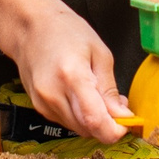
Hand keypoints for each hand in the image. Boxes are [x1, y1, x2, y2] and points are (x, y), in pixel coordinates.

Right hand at [0, 0, 128, 141]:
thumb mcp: (99, 53)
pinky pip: (66, 122)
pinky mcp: (38, 107)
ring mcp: (43, 103)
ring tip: (97, 94)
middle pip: (87, 129)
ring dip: (93, 120)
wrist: (31, 27)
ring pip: (78, 129)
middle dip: (107, 124)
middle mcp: (54, 94)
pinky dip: (79, 116)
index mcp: (72, 76)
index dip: (114, 131)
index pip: (95, 121)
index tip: (127, 124)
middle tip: (116, 104)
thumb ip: (110, 89)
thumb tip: (122, 116)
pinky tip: (81, 96)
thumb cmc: (66, 31)